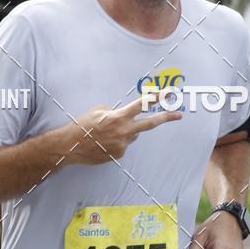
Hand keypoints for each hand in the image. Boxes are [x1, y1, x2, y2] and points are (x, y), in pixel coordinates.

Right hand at [64, 95, 181, 164]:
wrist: (71, 146)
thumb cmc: (82, 126)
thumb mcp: (98, 111)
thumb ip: (115, 111)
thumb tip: (124, 116)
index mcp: (118, 117)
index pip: (141, 105)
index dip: (156, 98)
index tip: (168, 93)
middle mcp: (123, 131)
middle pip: (149, 124)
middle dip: (165, 118)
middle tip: (179, 115)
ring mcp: (122, 145)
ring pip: (133, 134)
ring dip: (126, 131)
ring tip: (107, 132)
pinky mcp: (119, 154)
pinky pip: (124, 144)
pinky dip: (117, 141)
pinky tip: (104, 141)